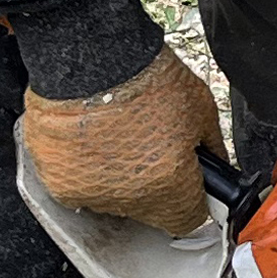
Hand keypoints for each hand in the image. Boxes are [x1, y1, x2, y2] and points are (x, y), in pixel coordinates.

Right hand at [23, 48, 226, 234]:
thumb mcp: (200, 108)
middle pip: (148, 212)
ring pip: (113, 200)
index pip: (187, 220)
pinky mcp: (59, 183)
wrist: (90, 56)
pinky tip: (91, 139)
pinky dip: (86, 169)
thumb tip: (217, 168)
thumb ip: (212, 149)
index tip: (185, 182)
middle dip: (153, 186)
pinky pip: (80, 187)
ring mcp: (91, 194)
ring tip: (116, 138)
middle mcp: (130, 199)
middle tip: (148, 146)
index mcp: (170, 186)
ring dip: (118, 179)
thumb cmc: (145, 76)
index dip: (189, 199)